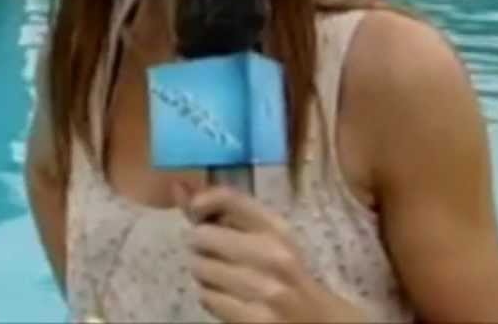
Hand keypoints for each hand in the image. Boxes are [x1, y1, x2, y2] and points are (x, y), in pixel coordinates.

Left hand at [174, 183, 371, 323]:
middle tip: (216, 257)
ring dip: (205, 275)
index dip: (201, 202)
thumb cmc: (286, 274)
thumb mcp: (267, 239)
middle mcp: (273, 255)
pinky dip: (211, 298)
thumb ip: (224, 213)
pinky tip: (229, 299)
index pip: (229, 198)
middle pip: (203, 236)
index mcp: (278, 229)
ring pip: (201, 268)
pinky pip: (207, 298)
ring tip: (224, 280)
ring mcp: (265, 290)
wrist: (318, 320)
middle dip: (201, 247)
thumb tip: (178, 187)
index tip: (196, 213)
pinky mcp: (255, 320)